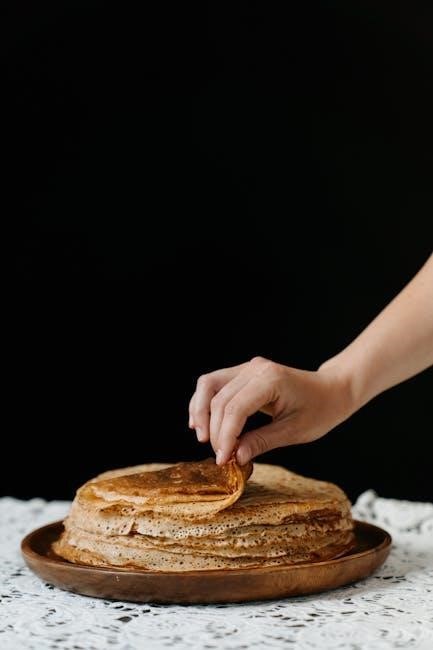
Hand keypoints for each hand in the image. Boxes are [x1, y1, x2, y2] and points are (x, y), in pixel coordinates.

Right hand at [189, 356, 353, 465]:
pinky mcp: (243, 372)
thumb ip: (261, 442)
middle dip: (215, 430)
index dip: (225, 435)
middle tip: (219, 456)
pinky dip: (205, 402)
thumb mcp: (294, 432)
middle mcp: (255, 368)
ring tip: (202, 437)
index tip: (223, 459)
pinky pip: (215, 384)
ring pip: (209, 385)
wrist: (332, 390)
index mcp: (271, 379)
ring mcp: (248, 367)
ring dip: (201, 412)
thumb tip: (234, 457)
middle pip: (219, 398)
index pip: (235, 408)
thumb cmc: (320, 410)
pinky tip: (201, 422)